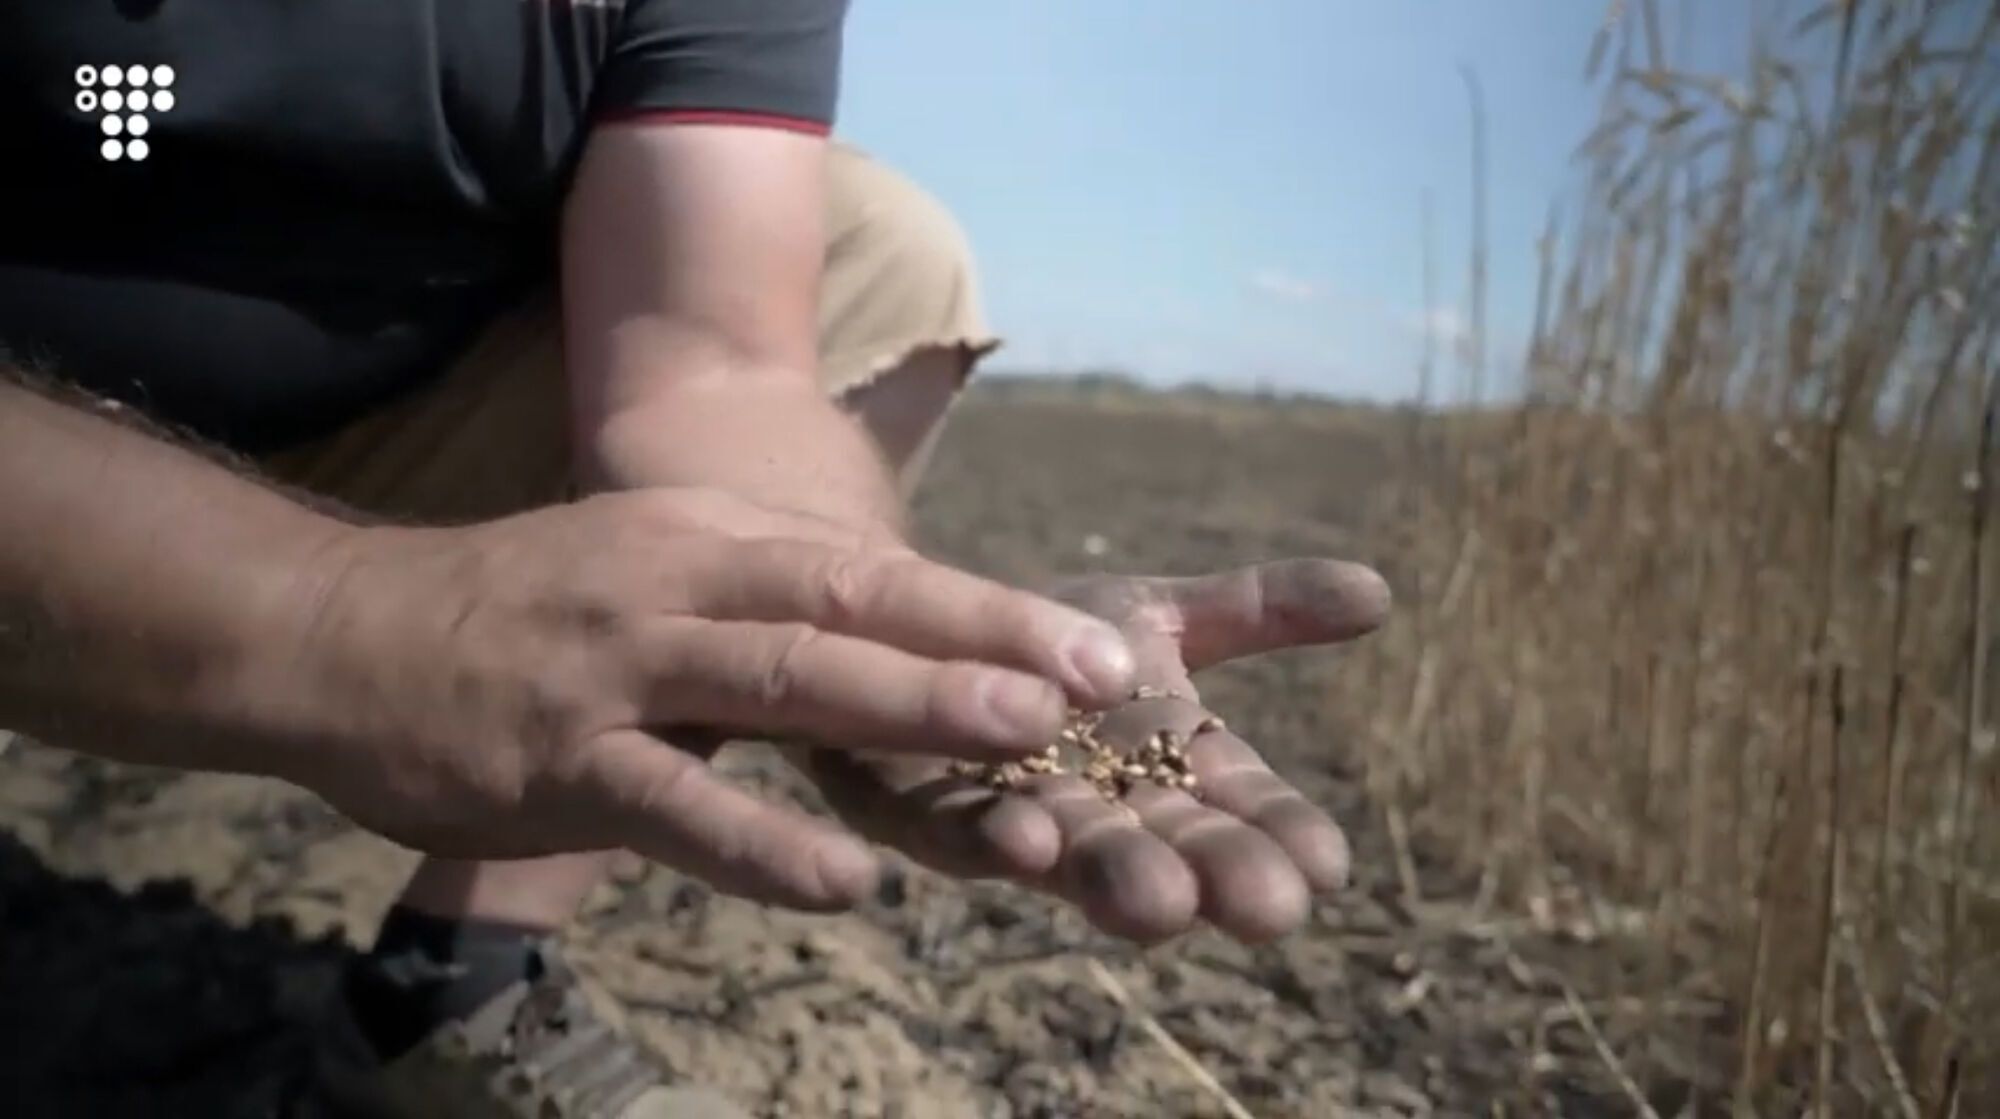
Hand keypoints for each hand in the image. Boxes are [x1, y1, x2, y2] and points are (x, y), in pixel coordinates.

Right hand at [270, 487, 1137, 907]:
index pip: (870, 571)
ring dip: (901, 711)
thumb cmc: (526, 611)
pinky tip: (846, 884)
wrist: (346, 635)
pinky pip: (675, 806)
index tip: (1100, 652)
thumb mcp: (654, 569)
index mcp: (708, 541)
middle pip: (848, 608)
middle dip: (978, 645)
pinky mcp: (561, 761)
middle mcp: (676, 589)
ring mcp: (617, 672)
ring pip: (777, 685)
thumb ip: (765, 602)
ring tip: (1013, 745)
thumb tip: (900, 642)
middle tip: (1096, 687)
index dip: (989, 610)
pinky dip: (762, 844)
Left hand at [804, 559, 1390, 943]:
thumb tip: (1379, 594)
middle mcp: (1093, 808)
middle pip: (1161, 850)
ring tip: (1158, 901)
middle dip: (1209, 878)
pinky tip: (1022, 834)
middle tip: (1265, 909)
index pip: (1240, 809)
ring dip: (1111, 878)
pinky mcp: (906, 797)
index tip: (1329, 866)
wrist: (920, 629)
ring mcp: (1002, 811)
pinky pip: (947, 825)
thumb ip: (1259, 610)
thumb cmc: (1052, 641)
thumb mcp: (1160, 616)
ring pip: (1065, 856)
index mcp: (1163, 772)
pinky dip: (987, 835)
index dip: (1281, 838)